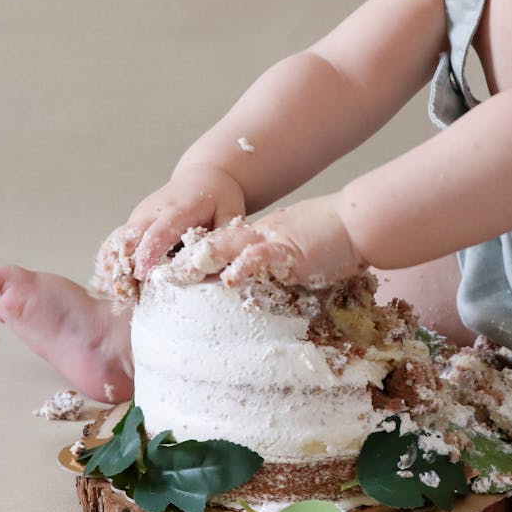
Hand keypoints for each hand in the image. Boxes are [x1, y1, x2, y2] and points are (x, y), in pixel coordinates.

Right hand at [103, 163, 246, 281]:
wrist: (202, 176)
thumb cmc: (218, 196)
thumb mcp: (231, 212)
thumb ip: (226, 238)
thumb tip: (226, 267)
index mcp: (178, 209)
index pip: (158, 231)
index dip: (149, 252)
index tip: (141, 274)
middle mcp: (152, 211)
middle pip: (130, 237)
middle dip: (124, 264)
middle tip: (124, 293)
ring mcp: (139, 216)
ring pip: (118, 241)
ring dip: (115, 265)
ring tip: (118, 294)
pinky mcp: (134, 223)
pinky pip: (118, 243)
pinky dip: (113, 262)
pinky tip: (115, 285)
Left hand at [168, 194, 367, 286]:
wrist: (357, 222)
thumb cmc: (335, 240)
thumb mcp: (298, 254)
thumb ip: (278, 268)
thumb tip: (268, 289)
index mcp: (260, 238)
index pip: (220, 248)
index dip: (194, 260)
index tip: (169, 274)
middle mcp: (258, 238)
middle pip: (212, 247)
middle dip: (183, 262)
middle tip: (155, 276)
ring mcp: (270, 242)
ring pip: (226, 249)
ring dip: (199, 264)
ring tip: (173, 277)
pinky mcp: (287, 250)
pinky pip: (260, 259)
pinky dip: (243, 268)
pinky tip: (228, 279)